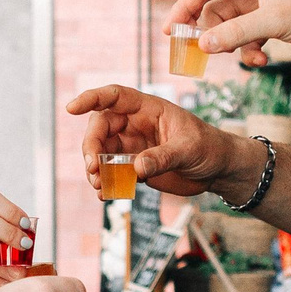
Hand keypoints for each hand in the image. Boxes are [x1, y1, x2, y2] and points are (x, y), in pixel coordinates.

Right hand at [65, 84, 251, 197]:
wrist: (218, 170)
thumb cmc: (209, 148)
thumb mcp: (189, 149)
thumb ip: (163, 157)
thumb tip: (136, 167)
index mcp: (148, 109)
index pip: (114, 97)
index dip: (91, 99)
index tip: (72, 108)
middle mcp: (135, 124)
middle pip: (100, 127)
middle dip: (91, 146)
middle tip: (93, 168)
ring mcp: (133, 146)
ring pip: (101, 151)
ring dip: (95, 168)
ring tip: (99, 186)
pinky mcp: (134, 167)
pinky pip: (111, 172)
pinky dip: (105, 183)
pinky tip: (105, 194)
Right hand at [166, 0, 290, 67]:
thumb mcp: (273, 22)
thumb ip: (236, 33)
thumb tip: (202, 45)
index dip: (183, 8)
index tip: (170, 32)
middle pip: (212, 4)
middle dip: (206, 29)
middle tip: (194, 50)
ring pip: (228, 22)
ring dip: (233, 43)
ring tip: (248, 58)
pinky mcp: (269, 14)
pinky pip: (245, 31)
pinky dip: (248, 46)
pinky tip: (260, 58)